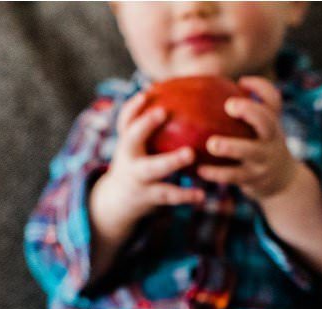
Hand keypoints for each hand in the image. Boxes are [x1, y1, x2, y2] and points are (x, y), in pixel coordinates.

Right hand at [90, 92, 206, 237]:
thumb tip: (183, 96)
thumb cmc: (138, 162)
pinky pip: (169, 195)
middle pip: (132, 138)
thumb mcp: (138, 145)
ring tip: (190, 154)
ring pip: (153, 168)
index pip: (125, 120)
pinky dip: (186, 195)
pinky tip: (202, 194)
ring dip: (171, 160)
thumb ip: (153, 126)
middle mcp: (128, 158)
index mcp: (127, 142)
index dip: (133, 106)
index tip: (145, 93)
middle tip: (162, 111)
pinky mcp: (148, 197)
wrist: (118, 201)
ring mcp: (137, 178)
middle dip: (145, 124)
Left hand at [195, 76, 300, 200]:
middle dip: (249, 111)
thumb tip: (200, 85)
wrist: (282, 179)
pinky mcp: (254, 178)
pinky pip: (235, 175)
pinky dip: (217, 173)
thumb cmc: (259, 144)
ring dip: (231, 147)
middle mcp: (271, 138)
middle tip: (229, 105)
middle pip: (267, 121)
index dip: (260, 87)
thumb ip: (242, 111)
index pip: (273, 100)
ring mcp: (264, 159)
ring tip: (211, 144)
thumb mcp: (259, 127)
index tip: (241, 82)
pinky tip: (200, 170)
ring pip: (250, 151)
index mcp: (271, 122)